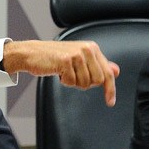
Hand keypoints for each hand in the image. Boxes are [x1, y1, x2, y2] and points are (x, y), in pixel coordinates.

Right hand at [2, 40, 119, 105]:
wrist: (32, 53)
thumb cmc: (55, 57)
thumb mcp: (79, 58)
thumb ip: (98, 65)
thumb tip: (116, 71)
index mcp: (92, 48)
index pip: (108, 73)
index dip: (110, 89)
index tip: (110, 101)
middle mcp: (87, 49)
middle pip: (98, 80)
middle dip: (86, 84)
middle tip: (74, 77)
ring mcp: (76, 54)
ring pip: (85, 83)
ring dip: (73, 82)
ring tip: (65, 73)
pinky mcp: (66, 61)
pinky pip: (72, 82)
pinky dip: (65, 82)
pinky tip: (59, 72)